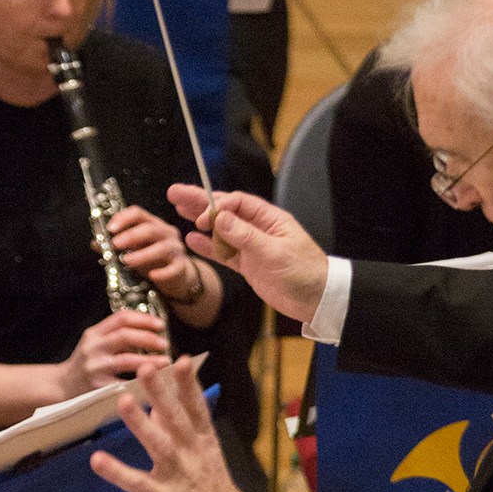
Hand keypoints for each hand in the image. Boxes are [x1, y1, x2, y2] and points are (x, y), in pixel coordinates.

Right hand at [58, 310, 170, 397]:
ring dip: (150, 360)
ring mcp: (95, 367)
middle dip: (149, 338)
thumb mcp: (94, 343)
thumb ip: (114, 334)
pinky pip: (124, 383)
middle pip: (125, 336)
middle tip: (166, 343)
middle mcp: (93, 347)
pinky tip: (153, 382)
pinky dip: (140, 381)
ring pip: (126, 360)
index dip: (143, 319)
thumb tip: (148, 329)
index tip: (160, 324)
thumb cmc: (85, 364)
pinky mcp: (98, 387)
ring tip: (165, 361)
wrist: (62, 386)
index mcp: (94, 333)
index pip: (121, 318)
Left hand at [90, 357, 245, 491]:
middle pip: (175, 418)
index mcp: (203, 441)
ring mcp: (177, 475)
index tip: (181, 361)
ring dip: (140, 423)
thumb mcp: (203, 454)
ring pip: (158, 444)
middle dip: (161, 393)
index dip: (188, 385)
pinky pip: (137, 483)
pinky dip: (117, 472)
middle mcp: (191, 453)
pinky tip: (98, 461)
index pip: (196, 408)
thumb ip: (180, 429)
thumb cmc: (210, 488)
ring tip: (123, 401)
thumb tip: (158, 405)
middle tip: (145, 369)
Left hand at [107, 206, 203, 302]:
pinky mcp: (181, 267)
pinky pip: (173, 269)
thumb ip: (116, 245)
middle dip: (131, 235)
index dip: (124, 218)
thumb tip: (96, 243)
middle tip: (115, 244)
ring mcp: (176, 249)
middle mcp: (166, 233)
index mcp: (153, 224)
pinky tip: (152, 276)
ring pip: (162, 248)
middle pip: (150, 229)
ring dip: (143, 254)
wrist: (178, 276)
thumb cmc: (153, 260)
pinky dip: (162, 273)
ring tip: (127, 261)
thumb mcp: (134, 250)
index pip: (138, 213)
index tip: (110, 228)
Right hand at [168, 184, 329, 324]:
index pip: (238, 203)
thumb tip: (220, 218)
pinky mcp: (248, 264)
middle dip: (200, 202)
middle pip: (224, 211)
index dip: (217, 206)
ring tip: (177, 209)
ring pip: (220, 230)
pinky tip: (191, 240)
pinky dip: (207, 247)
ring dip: (200, 222)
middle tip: (175, 193)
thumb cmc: (304, 272)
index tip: (202, 218)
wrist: (317, 299)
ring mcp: (251, 247)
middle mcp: (258, 229)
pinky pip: (223, 252)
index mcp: (270, 219)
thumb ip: (245, 236)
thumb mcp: (275, 253)